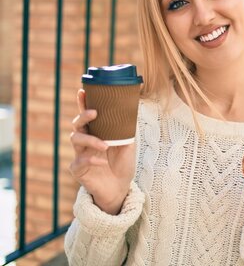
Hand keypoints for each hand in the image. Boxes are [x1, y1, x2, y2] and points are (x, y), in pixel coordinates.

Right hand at [69, 89, 135, 214]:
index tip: (83, 90)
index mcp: (96, 133)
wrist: (120, 188)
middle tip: (95, 112)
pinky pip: (80, 161)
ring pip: (76, 139)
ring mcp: (80, 154)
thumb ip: (126, 131)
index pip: (88, 116)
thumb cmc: (122, 164)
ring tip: (105, 145)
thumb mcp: (128, 146)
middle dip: (83, 116)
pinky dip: (92, 159)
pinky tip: (102, 162)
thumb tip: (131, 112)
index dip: (83, 103)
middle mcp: (85, 141)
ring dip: (91, 140)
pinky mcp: (78, 169)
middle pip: (77, 124)